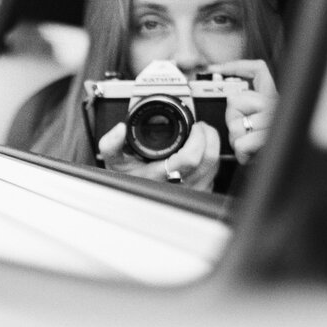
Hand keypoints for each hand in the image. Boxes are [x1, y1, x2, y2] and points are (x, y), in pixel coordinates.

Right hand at [98, 122, 220, 190]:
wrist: (134, 201)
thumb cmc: (128, 181)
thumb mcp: (114, 162)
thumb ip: (111, 145)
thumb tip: (119, 129)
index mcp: (161, 177)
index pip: (191, 158)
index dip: (197, 138)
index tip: (192, 126)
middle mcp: (180, 186)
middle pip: (209, 158)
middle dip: (208, 135)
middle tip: (198, 126)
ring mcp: (193, 190)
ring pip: (215, 165)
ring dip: (212, 144)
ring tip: (201, 134)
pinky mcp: (201, 192)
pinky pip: (215, 172)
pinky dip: (211, 157)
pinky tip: (202, 150)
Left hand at [208, 59, 277, 164]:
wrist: (286, 167)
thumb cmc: (267, 147)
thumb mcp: (256, 121)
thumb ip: (243, 106)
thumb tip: (225, 95)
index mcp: (273, 98)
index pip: (259, 71)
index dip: (236, 66)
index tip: (214, 68)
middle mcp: (276, 105)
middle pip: (235, 101)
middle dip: (232, 120)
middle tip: (244, 132)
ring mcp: (274, 121)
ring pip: (235, 126)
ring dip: (238, 141)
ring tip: (251, 145)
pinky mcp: (270, 139)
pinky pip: (241, 144)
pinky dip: (242, 154)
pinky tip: (252, 154)